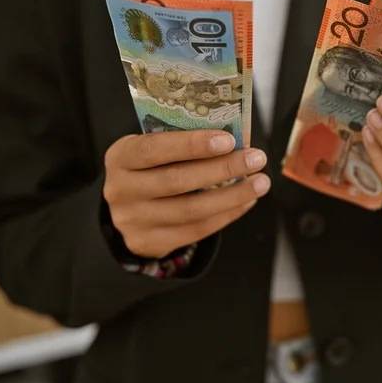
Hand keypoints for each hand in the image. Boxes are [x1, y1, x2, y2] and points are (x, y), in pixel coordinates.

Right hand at [103, 130, 269, 258]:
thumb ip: (181, 144)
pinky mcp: (150, 242)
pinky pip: (197, 230)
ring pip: (191, 210)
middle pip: (177, 181)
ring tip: (261, 182)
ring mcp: (134, 221)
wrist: (128, 209)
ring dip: (233, 195)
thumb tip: (233, 141)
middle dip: (222, 169)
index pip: (154, 149)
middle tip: (256, 158)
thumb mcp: (154, 150)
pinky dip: (227, 214)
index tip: (228, 140)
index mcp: (120, 157)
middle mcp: (121, 190)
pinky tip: (247, 201)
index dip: (191, 145)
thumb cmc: (151, 168)